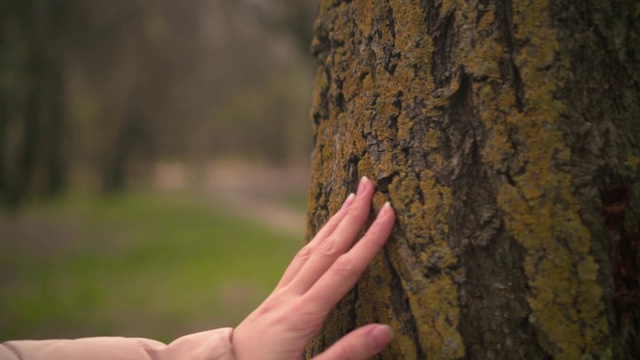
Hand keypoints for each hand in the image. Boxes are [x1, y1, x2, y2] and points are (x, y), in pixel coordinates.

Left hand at [232, 177, 394, 359]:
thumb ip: (347, 354)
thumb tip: (385, 329)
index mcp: (303, 315)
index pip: (345, 269)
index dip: (370, 239)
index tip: (388, 211)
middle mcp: (291, 296)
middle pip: (327, 248)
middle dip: (351, 214)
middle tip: (369, 183)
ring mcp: (280, 295)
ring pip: (311, 249)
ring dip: (333, 221)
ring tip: (351, 197)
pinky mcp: (275, 299)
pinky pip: (300, 260)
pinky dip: (316, 239)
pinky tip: (324, 235)